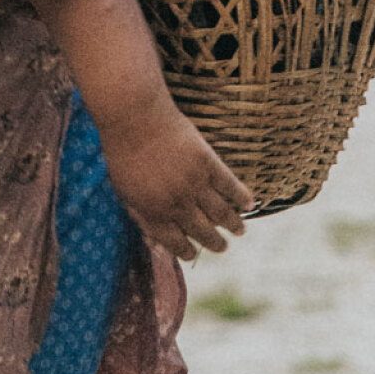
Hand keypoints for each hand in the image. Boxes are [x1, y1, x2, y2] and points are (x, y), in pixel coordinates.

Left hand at [100, 99, 252, 260]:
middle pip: (203, 232)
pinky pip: (231, 186)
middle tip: (222, 247)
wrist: (134, 119)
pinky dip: (242, 197)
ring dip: (234, 225)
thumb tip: (154, 242)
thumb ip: (141, 217)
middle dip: (215, 244)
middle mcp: (177, 204)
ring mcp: (195, 184)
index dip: (187, 251)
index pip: (176, 243)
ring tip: (240, 231)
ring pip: (222, 214)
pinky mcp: (208, 163)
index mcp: (154, 213)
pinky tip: (250, 204)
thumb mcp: (124, 192)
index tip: (194, 254)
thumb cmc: (124, 154)